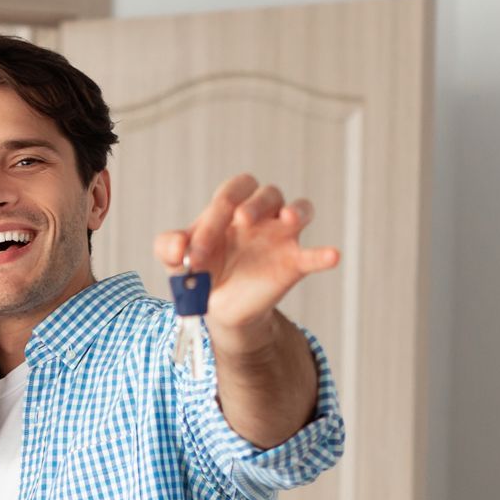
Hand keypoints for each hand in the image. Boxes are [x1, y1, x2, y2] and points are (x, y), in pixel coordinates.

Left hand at [154, 174, 339, 361]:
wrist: (219, 306)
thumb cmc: (200, 270)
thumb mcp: (175, 259)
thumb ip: (168, 246)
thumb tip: (177, 246)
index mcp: (231, 206)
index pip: (229, 197)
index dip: (212, 219)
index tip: (192, 256)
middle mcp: (261, 214)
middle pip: (267, 193)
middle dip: (252, 207)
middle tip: (238, 225)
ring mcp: (281, 236)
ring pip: (300, 208)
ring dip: (294, 211)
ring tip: (287, 219)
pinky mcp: (293, 263)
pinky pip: (313, 254)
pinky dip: (323, 254)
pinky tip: (332, 256)